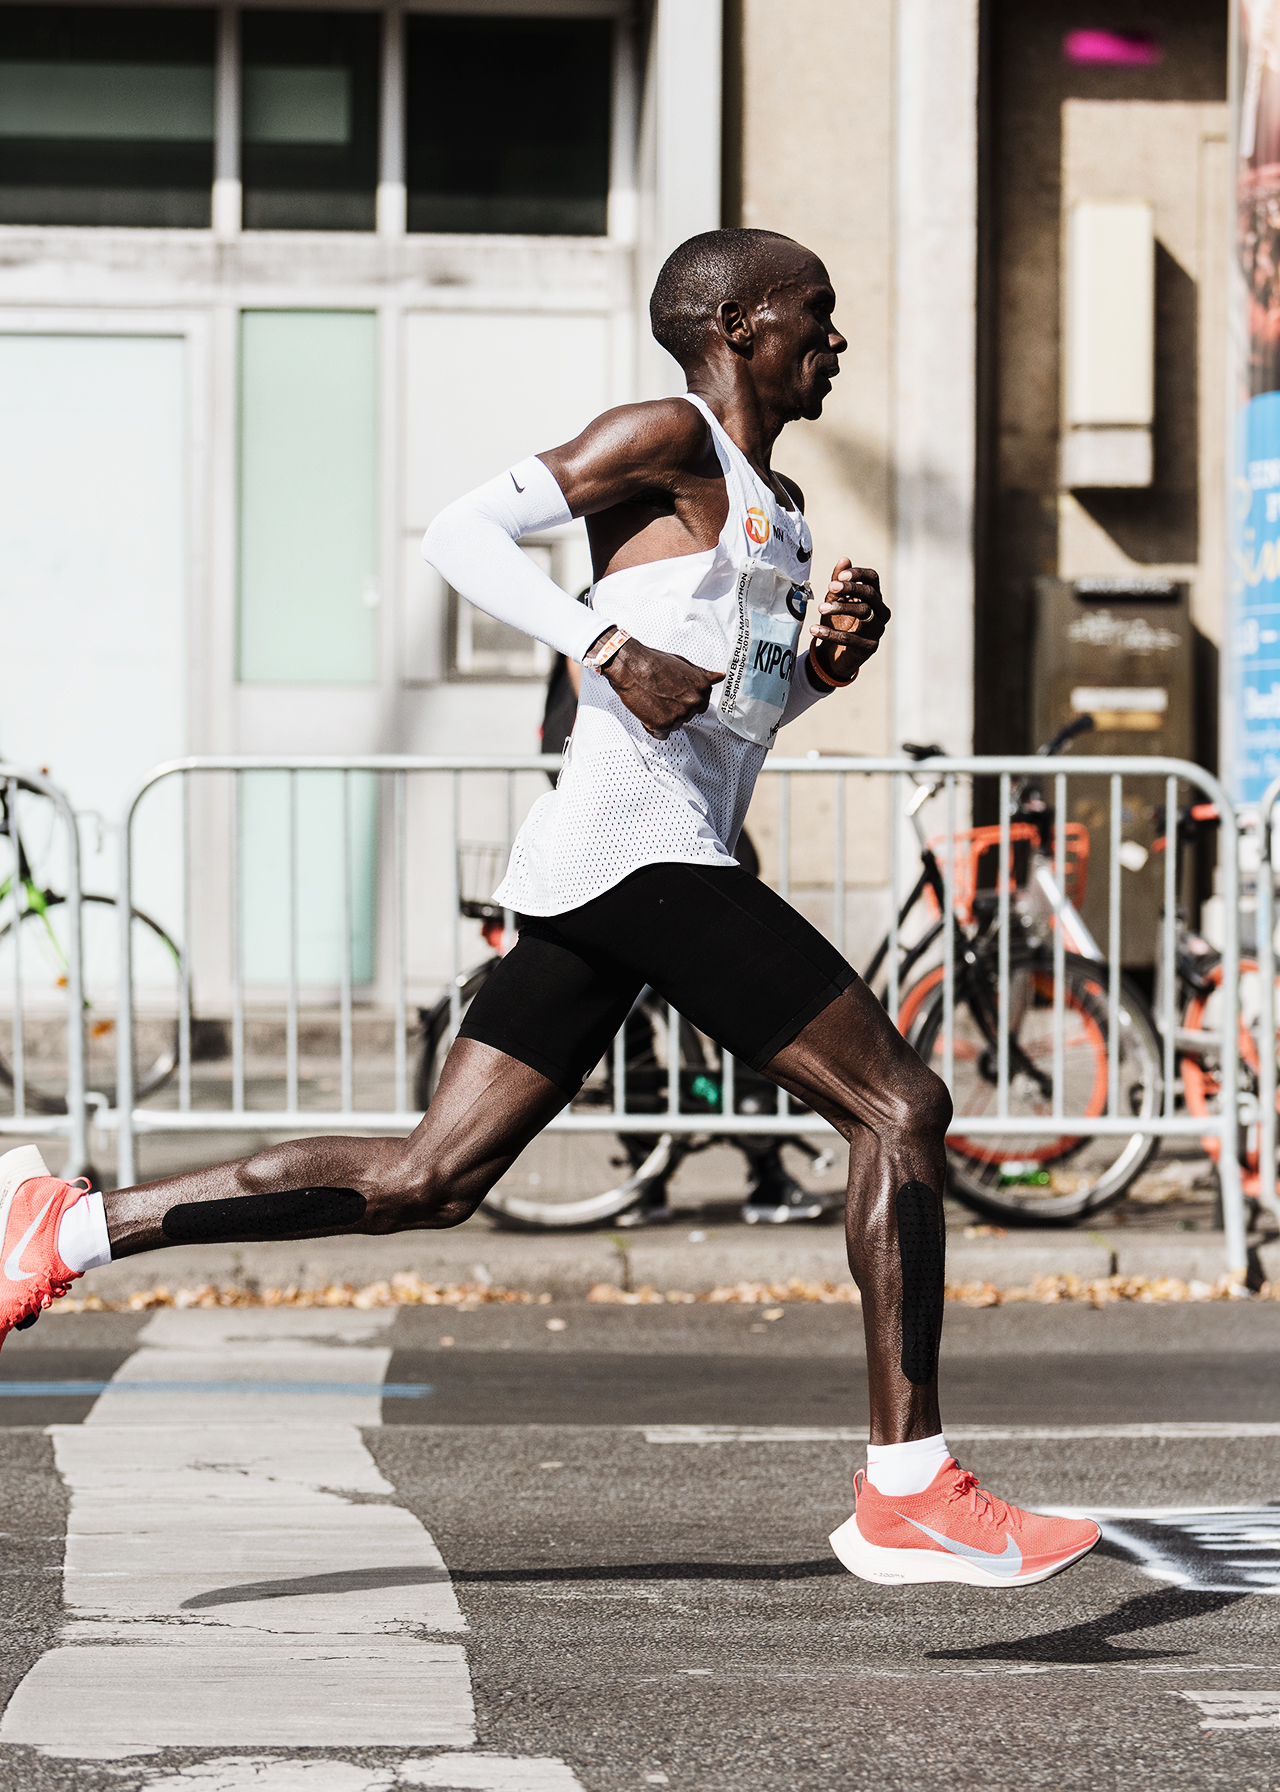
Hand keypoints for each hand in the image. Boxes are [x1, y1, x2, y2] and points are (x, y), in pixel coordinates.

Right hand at [600, 638, 724, 739]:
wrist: (631, 666)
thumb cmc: (653, 663)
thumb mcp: (684, 664)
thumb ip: (703, 674)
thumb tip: (719, 677)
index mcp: (702, 687)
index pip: (701, 706)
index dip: (685, 701)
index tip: (676, 696)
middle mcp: (693, 702)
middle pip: (688, 717)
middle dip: (675, 710)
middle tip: (662, 697)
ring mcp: (679, 715)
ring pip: (675, 726)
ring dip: (664, 718)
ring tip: (653, 701)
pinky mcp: (663, 725)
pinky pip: (662, 735)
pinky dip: (654, 728)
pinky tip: (649, 713)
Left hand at [809, 561, 890, 683]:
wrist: (834, 654)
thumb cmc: (837, 622)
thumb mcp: (835, 600)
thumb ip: (839, 582)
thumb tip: (844, 559)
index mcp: (874, 597)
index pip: (873, 578)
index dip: (858, 574)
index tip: (840, 576)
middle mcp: (881, 612)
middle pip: (870, 594)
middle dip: (849, 588)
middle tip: (829, 587)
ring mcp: (878, 630)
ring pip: (864, 612)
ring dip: (840, 608)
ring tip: (820, 608)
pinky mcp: (870, 647)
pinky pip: (851, 638)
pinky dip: (831, 633)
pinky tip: (814, 630)